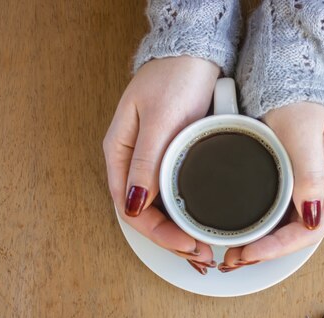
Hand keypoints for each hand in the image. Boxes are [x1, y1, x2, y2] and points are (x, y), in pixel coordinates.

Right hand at [103, 56, 219, 272]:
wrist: (196, 53)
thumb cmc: (174, 78)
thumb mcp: (159, 120)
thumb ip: (145, 162)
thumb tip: (135, 205)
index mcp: (120, 155)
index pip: (131, 209)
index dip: (158, 234)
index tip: (186, 245)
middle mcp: (132, 164)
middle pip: (145, 216)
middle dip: (171, 241)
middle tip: (200, 256)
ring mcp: (152, 163)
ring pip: (159, 210)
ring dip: (178, 233)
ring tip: (203, 251)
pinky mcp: (171, 159)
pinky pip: (173, 196)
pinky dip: (185, 216)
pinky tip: (199, 228)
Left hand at [219, 103, 323, 271]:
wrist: (282, 79)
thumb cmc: (297, 102)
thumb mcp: (304, 135)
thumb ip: (310, 174)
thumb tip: (312, 214)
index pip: (312, 228)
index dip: (282, 246)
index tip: (253, 251)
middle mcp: (321, 190)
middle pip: (297, 234)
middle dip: (268, 251)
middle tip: (235, 259)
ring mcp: (303, 188)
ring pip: (285, 228)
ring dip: (261, 245)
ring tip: (233, 254)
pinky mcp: (285, 182)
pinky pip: (274, 214)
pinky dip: (258, 229)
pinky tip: (241, 236)